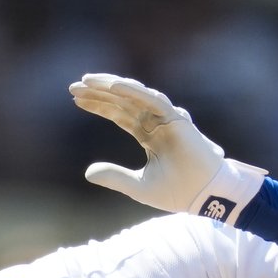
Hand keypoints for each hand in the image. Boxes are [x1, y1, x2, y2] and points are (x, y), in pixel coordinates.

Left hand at [69, 73, 266, 219]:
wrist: (204, 196)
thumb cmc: (177, 192)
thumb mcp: (137, 186)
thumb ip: (114, 177)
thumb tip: (87, 173)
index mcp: (148, 134)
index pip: (119, 114)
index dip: (98, 106)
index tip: (76, 101)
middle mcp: (156, 122)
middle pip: (122, 101)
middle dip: (98, 93)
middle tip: (73, 87)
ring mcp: (166, 118)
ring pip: (134, 95)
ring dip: (110, 86)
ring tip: (86, 81)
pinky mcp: (176, 118)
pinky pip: (151, 100)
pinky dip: (133, 91)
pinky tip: (113, 86)